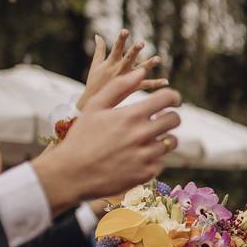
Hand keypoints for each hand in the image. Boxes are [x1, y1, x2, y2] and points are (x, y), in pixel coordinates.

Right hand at [31, 69, 180, 214]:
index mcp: (131, 116)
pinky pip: (161, 161)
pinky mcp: (147, 173)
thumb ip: (119, 86)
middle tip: (160, 120)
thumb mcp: (94, 107)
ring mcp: (147, 155)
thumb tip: (141, 72)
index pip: (168, 99)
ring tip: (145, 140)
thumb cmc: (82, 137)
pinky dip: (153, 158)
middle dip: (169, 117)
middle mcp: (142, 135)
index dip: (173, 97)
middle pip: (175, 120)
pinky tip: (136, 158)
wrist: (72, 174)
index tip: (172, 100)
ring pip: (171, 142)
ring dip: (162, 139)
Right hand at [76, 29, 165, 110]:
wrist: (96, 102)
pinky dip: (156, 83)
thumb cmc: (94, 82)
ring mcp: (127, 79)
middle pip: (128, 58)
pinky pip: (146, 85)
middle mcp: (120, 70)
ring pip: (139, 70)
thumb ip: (99, 50)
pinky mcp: (132, 88)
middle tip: (141, 42)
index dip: (120, 39)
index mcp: (110, 63)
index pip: (115, 48)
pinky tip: (166, 81)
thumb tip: (98, 35)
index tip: (125, 30)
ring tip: (158, 58)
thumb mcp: (95, 65)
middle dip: (134, 51)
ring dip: (149, 64)